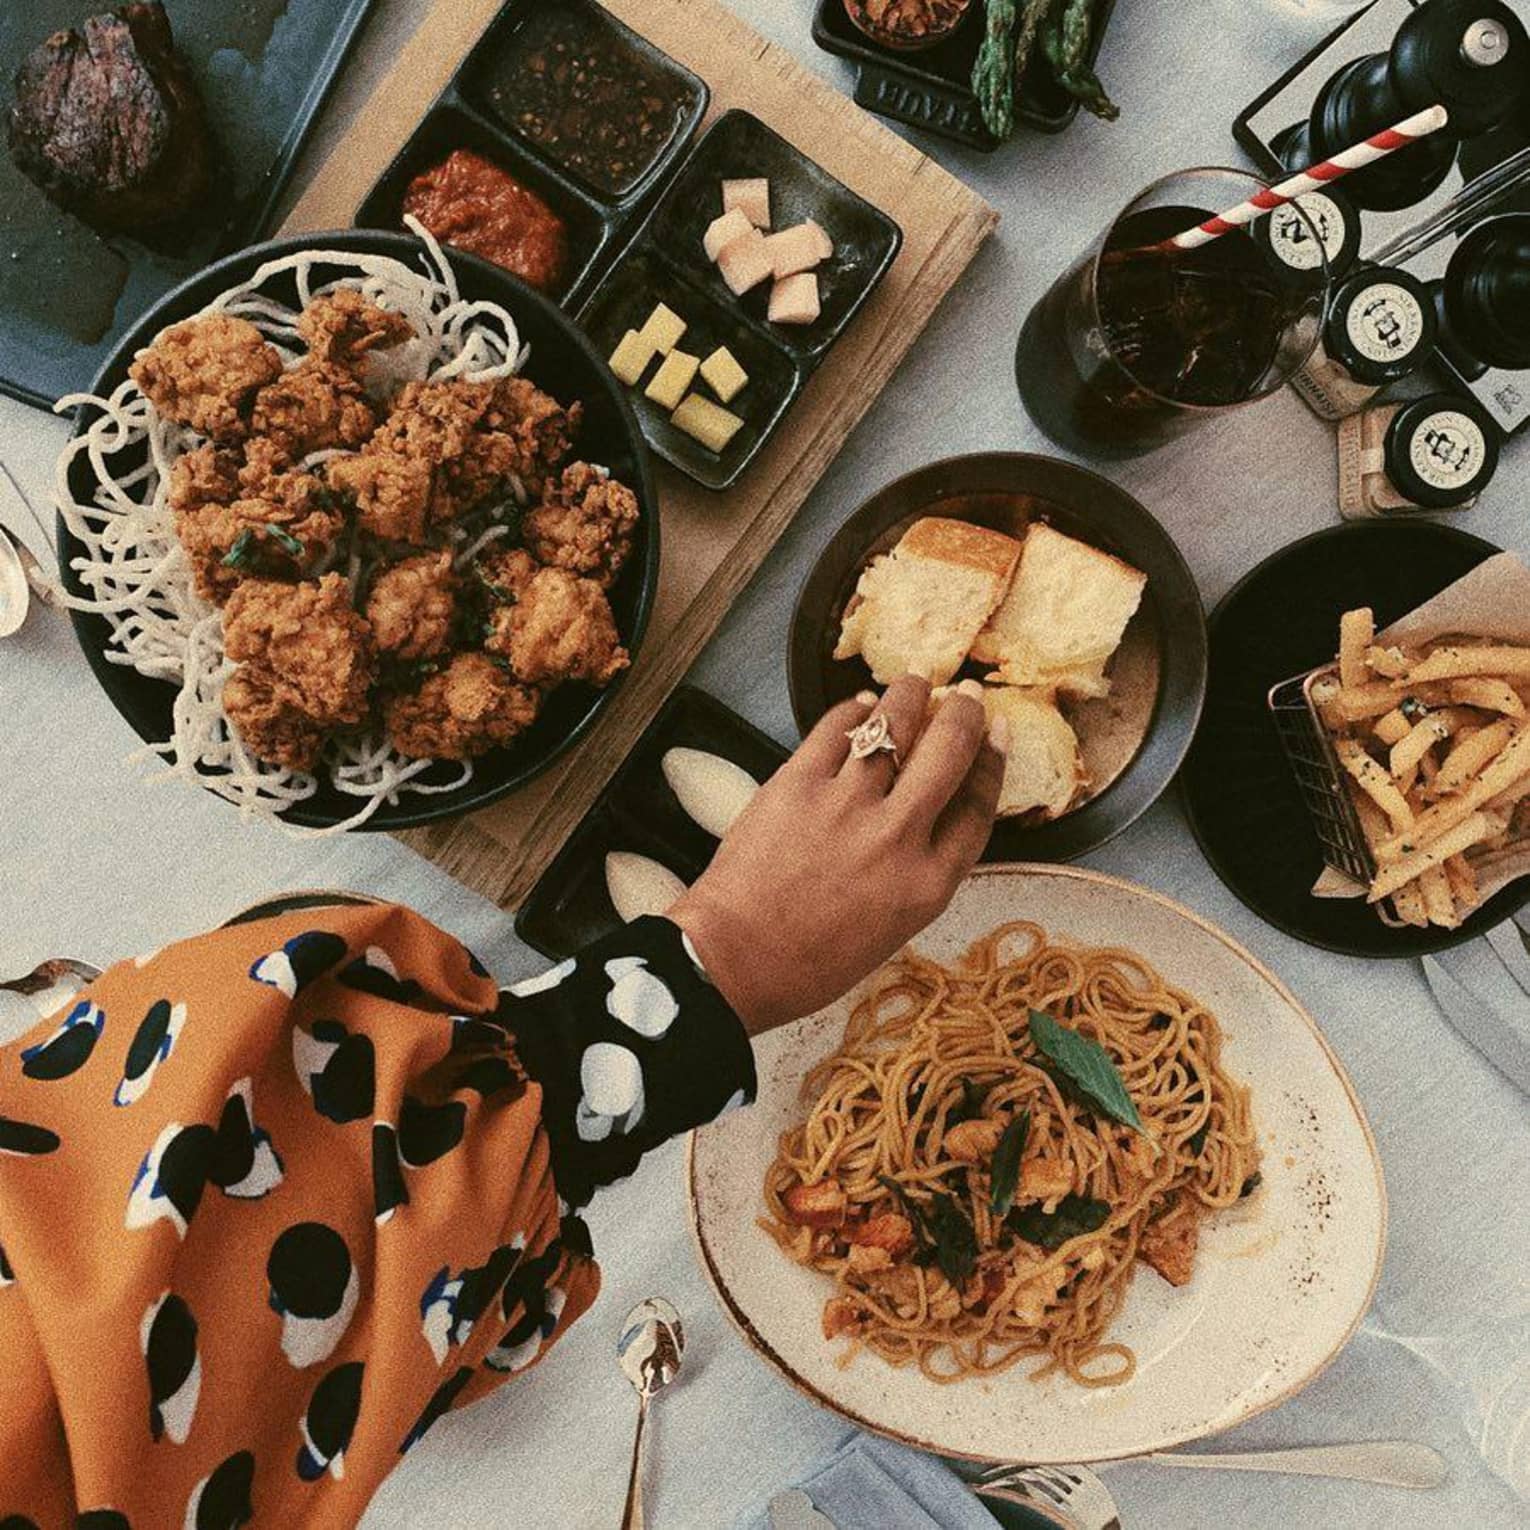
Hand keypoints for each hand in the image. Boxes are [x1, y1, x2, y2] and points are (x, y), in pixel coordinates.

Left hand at [669, 676, 1005, 1034]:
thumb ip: (918, 871)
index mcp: (928, 884)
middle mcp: (897, 838)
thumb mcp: (893, 927)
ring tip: (915, 683)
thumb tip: (927, 812)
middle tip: (966, 695)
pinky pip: (835, 728)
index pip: (978, 806)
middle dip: (964, 712)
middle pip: (950, 751)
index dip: (993, 762)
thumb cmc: (810, 961)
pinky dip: (853, 709)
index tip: (997, 735)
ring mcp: (847, 806)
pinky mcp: (798, 783)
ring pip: (895, 724)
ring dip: (911, 694)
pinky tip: (861, 704)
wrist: (735, 962)